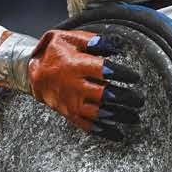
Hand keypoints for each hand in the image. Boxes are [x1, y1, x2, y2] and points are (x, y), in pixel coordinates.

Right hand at [29, 30, 143, 139]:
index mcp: (75, 65)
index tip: (135, 77)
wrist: (31, 73)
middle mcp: (73, 86)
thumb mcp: (67, 38)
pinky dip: (103, 131)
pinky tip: (117, 134)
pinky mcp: (68, 113)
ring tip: (134, 117)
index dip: (122, 74)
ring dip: (118, 116)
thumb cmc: (53, 53)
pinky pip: (87, 125)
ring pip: (98, 113)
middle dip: (125, 98)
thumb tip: (114, 45)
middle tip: (139, 100)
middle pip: (104, 95)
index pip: (103, 70)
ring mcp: (71, 102)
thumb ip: (91, 40)